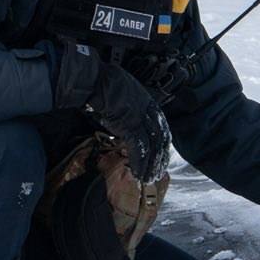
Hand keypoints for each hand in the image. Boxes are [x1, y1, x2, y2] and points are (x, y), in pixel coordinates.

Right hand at [52, 42, 170, 180]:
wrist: (97, 81)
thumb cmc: (105, 85)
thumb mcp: (125, 96)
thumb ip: (131, 110)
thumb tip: (127, 121)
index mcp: (150, 104)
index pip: (162, 128)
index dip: (161, 145)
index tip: (161, 157)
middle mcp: (149, 111)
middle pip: (161, 139)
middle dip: (159, 158)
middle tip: (158, 173)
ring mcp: (141, 119)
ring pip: (152, 147)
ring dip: (150, 165)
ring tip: (148, 178)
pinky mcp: (131, 127)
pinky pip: (139, 149)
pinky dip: (139, 163)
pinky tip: (138, 173)